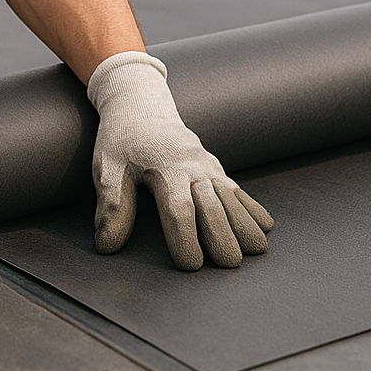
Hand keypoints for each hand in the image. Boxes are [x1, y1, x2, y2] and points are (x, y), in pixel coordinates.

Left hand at [87, 52, 272, 269]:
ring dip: (244, 223)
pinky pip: (236, 188)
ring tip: (257, 249)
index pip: (178, 208)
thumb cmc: (121, 140)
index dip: (185, 237)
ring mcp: (207, 165)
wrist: (141, 106)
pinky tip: (264, 225)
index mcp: (164, 166)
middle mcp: (192, 165)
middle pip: (211, 205)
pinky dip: (251, 206)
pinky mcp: (214, 167)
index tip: (190, 264)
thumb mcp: (106, 167)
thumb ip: (111, 206)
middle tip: (229, 264)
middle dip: (222, 235)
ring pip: (230, 196)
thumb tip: (106, 245)